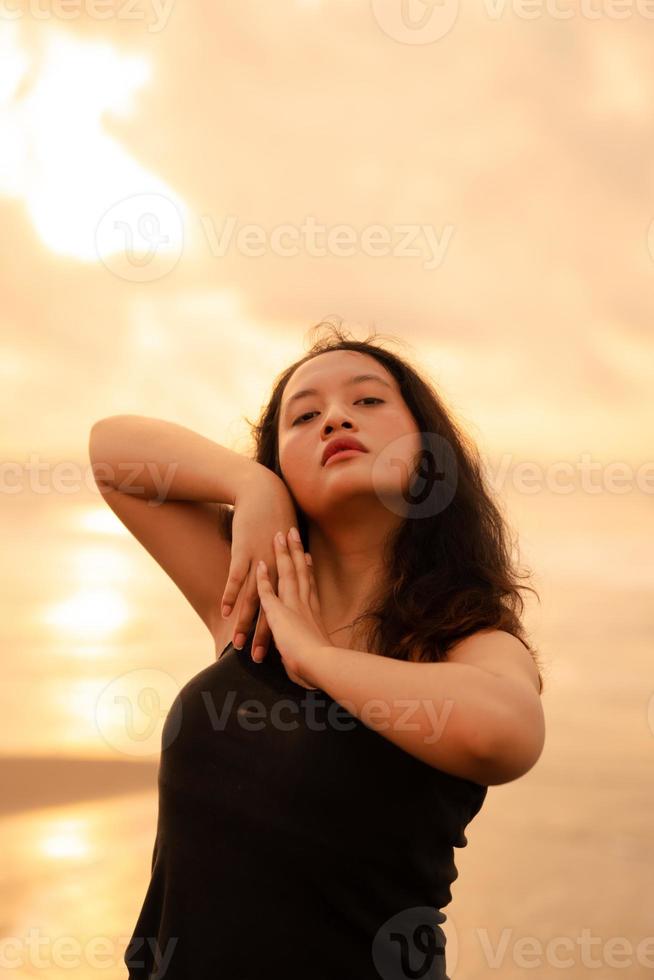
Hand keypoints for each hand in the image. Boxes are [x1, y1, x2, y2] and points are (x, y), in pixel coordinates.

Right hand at [219, 468, 298, 656]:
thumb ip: (284, 570)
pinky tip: (226, 612)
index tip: (281, 654)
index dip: (281, 631)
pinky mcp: (244, 551)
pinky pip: (236, 578)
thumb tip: (283, 589)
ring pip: (253, 599)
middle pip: (270, 610)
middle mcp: (276, 570)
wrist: (264, 494)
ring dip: (245, 623)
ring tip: (238, 644)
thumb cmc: (275, 520)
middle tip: (259, 659)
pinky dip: (231, 595)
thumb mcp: (284, 548)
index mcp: (287, 572)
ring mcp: (260, 561)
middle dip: (264, 636)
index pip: (285, 609)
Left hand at [254, 527, 333, 689]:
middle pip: (300, 571)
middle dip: (296, 551)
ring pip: (286, 573)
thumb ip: (309, 651)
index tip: (307, 556)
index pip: (311, 586)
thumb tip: (309, 659)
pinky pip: (267, 591)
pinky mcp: (278, 613)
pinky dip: (263, 578)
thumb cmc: (320, 666)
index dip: (308, 570)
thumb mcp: (315, 654)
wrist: (320, 664)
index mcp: (314, 613)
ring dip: (281, 554)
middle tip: (293, 532)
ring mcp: (292, 606)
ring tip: (279, 535)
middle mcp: (305, 604)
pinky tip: (258, 564)